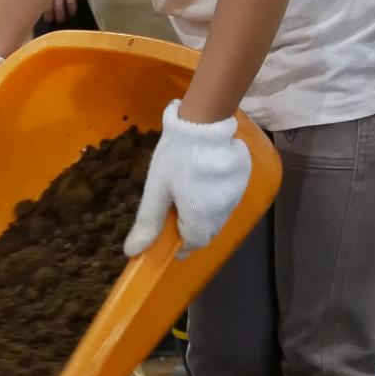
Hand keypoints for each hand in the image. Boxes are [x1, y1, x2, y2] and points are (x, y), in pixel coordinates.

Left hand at [124, 100, 251, 256]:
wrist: (205, 123)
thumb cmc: (177, 158)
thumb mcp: (156, 190)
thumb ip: (148, 223)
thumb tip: (132, 252)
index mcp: (202, 218)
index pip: (194, 243)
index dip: (180, 243)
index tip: (168, 235)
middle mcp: (224, 212)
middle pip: (207, 231)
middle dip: (190, 226)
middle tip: (174, 208)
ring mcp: (236, 196)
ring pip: (217, 215)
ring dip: (203, 211)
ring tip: (187, 190)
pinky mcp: (242, 180)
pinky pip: (227, 198)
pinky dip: (214, 196)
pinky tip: (203, 178)